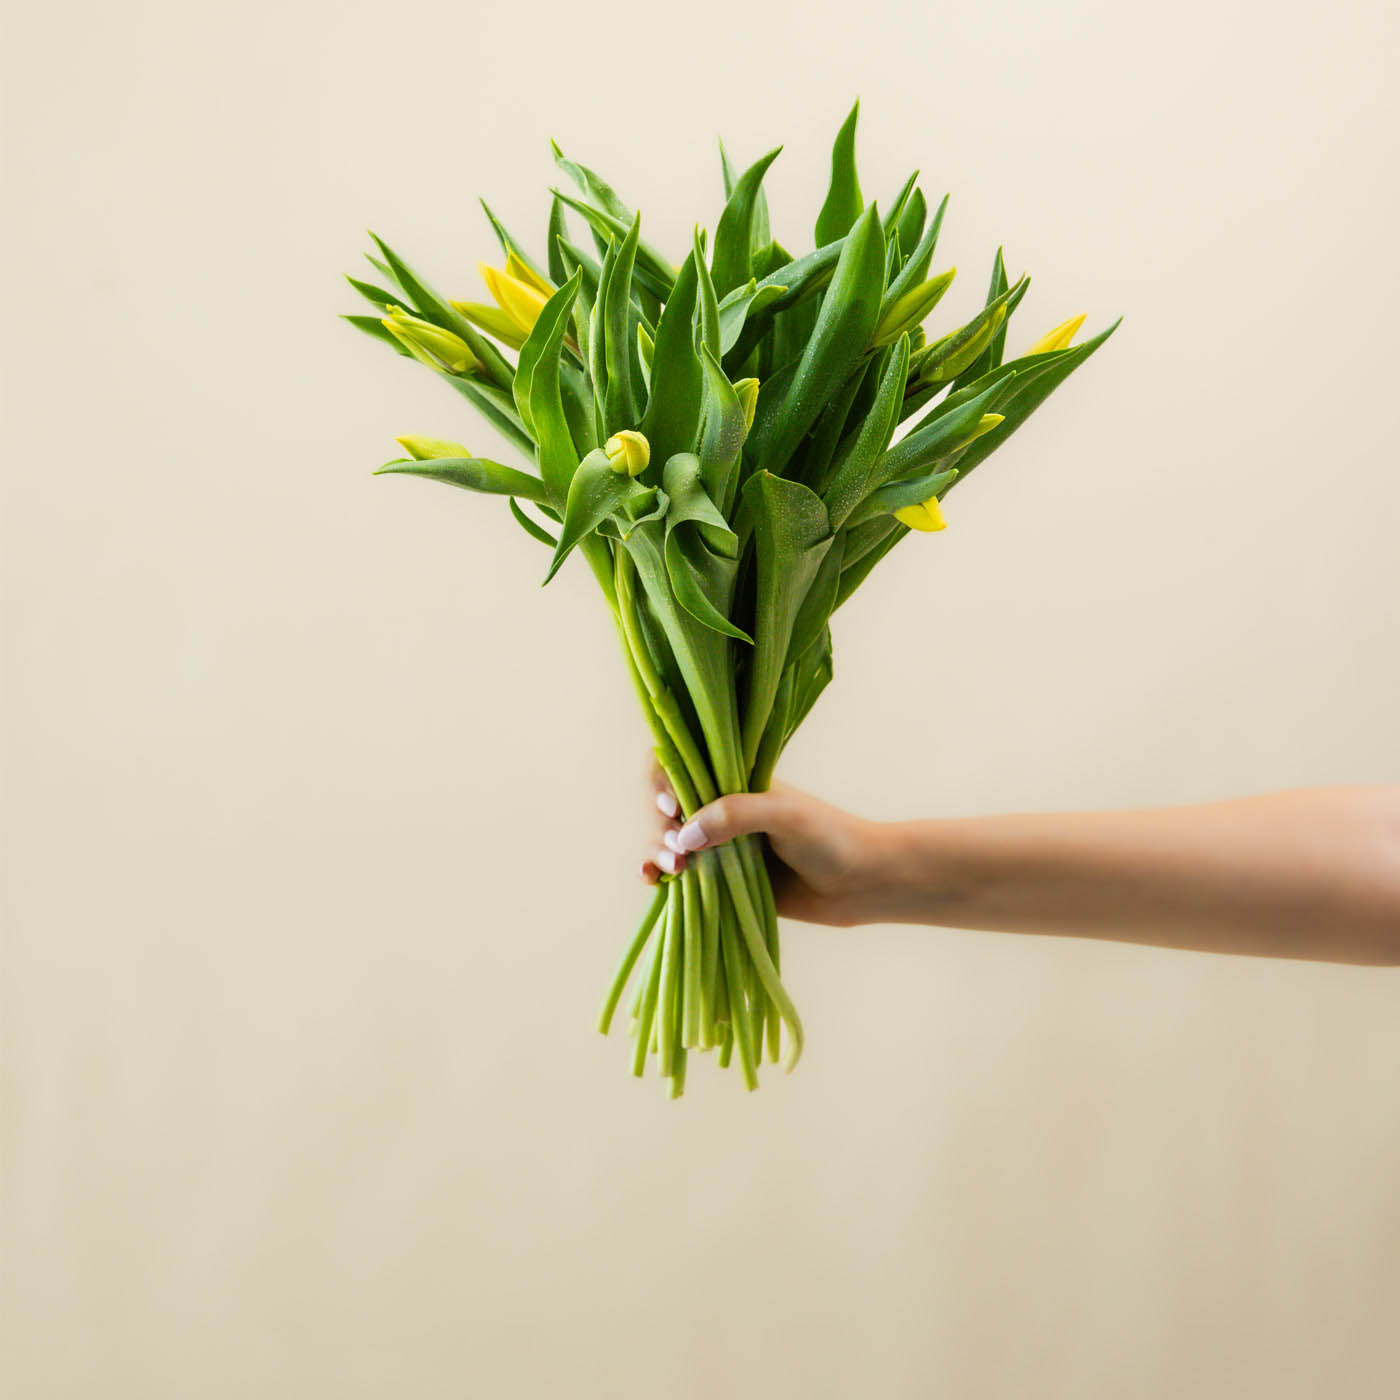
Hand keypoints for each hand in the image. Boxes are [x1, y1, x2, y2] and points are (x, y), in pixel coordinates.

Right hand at [641, 765, 891, 926]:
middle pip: (665, 806)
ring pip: (667, 840)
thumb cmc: (830, 837)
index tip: (672, 806)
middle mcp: (719, 809)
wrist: (861, 884)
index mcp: (734, 781)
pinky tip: (652, 881)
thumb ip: (735, 814)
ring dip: (656, 851)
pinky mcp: (720, 881)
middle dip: (661, 826)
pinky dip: (657, 875)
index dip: (665, 782)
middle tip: (679, 852)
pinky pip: (678, 876)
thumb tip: (685, 835)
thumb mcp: (785, 814)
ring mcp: (717, 845)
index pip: (682, 765)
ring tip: (673, 870)